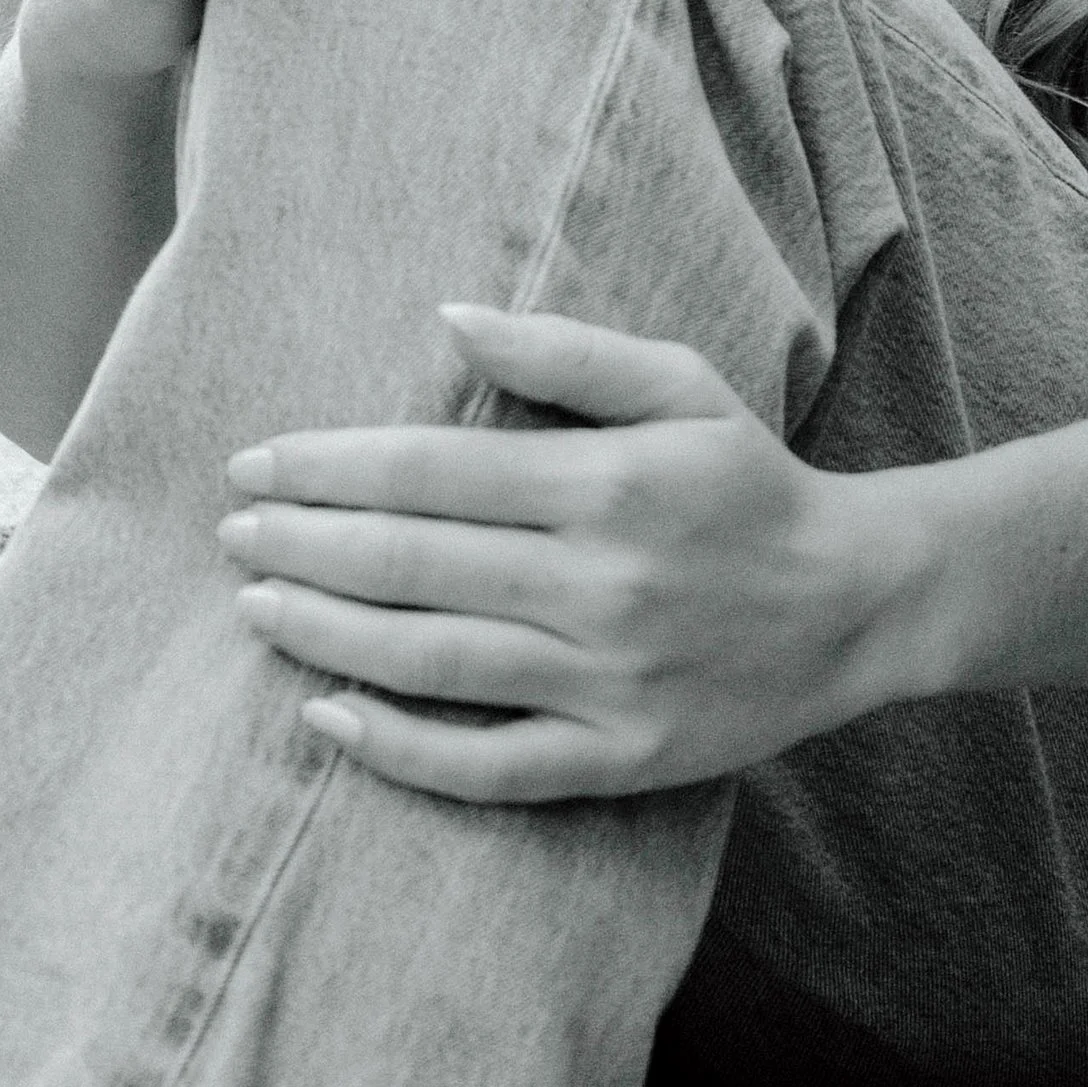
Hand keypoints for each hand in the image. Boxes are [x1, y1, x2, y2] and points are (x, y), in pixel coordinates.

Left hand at [216, 308, 926, 801]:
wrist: (856, 603)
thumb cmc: (749, 482)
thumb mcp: (680, 383)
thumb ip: (563, 352)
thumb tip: (447, 318)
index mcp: (609, 484)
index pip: (430, 471)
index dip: (328, 467)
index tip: (254, 464)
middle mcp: (602, 584)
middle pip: (414, 565)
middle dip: (304, 547)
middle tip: (230, 534)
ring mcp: (608, 682)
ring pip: (433, 662)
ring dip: (326, 635)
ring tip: (254, 608)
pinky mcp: (619, 761)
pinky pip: (487, 768)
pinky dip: (398, 749)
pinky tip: (327, 716)